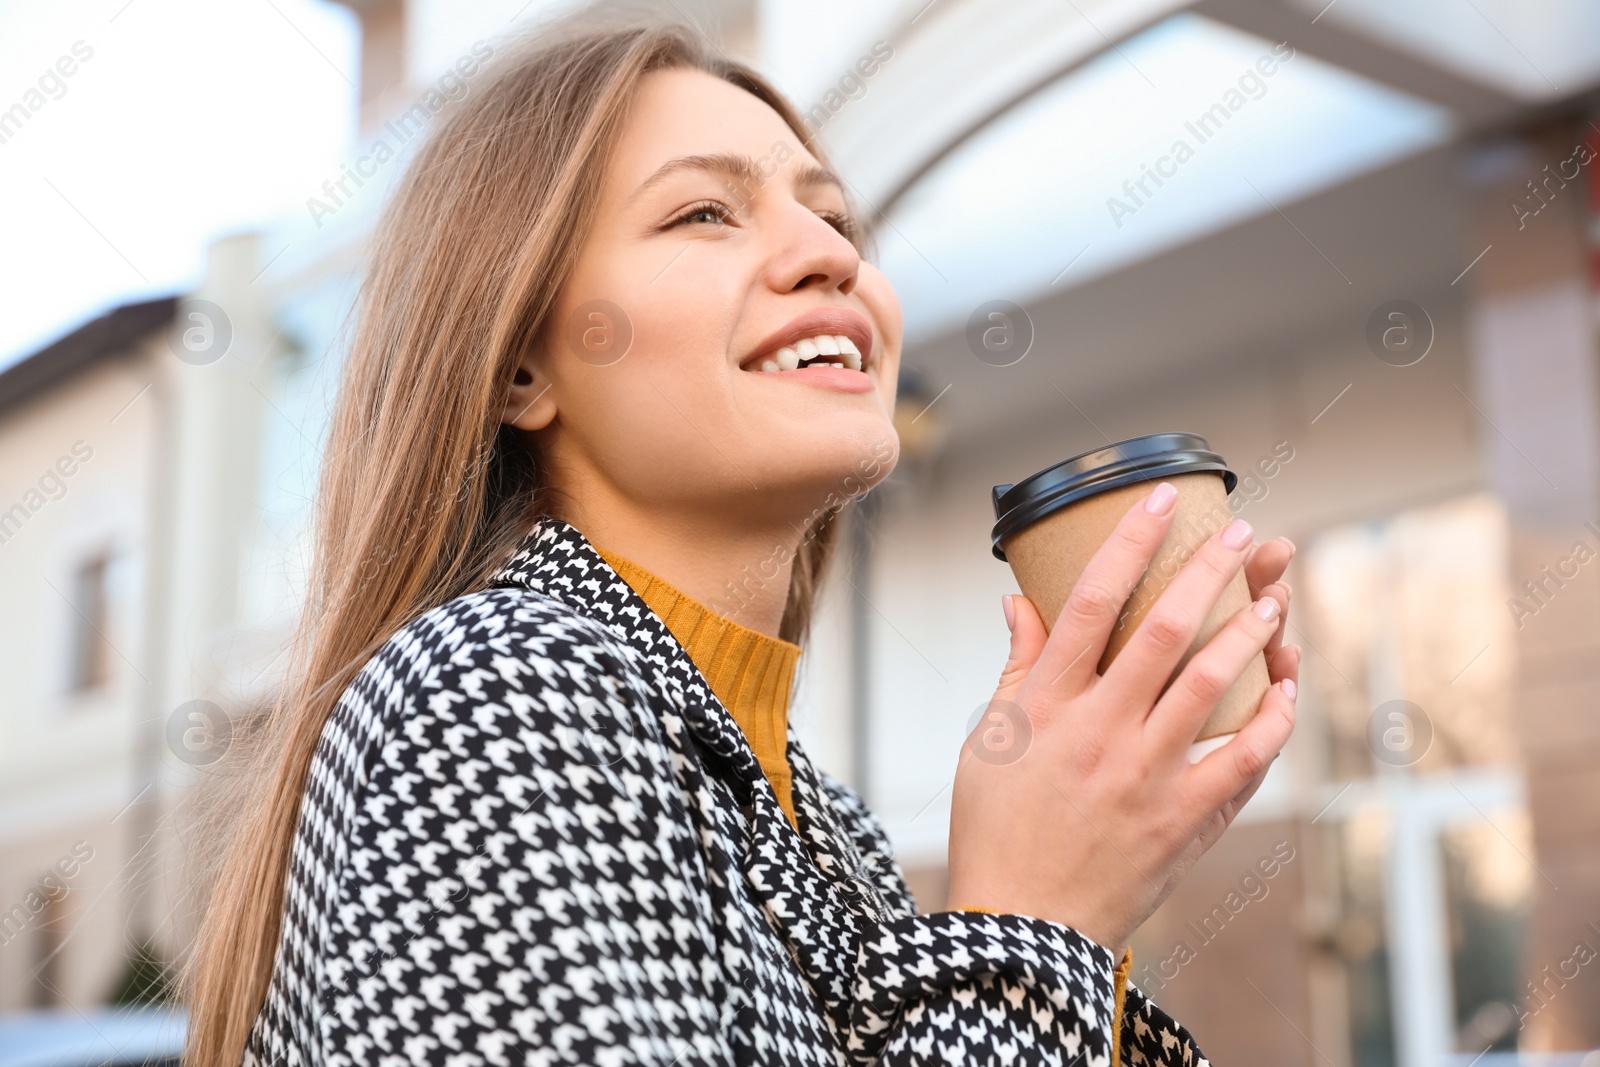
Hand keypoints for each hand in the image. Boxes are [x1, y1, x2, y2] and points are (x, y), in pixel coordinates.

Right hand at [945, 482, 1299, 954]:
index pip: (1090, 602)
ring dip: (1250, 633)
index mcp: (1046, 706)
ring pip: (1212, 685)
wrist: (1025, 925)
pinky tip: (1289, 689)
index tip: (1161, 501)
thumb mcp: (989, 742)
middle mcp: (1099, 731)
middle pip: (1164, 631)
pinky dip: (1273, 722)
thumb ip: (1016, 668)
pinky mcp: (1183, 819)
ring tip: (1275, 599)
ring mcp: (1146, 775)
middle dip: (1209, 573)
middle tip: (1244, 536)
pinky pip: (1243, 761)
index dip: (1129, 543)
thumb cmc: (998, 830)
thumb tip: (1017, 602)